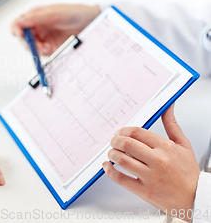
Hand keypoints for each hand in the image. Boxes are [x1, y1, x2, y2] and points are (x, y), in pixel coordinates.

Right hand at [11, 4, 99, 54]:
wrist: (92, 22)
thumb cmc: (75, 13)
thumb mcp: (55, 14)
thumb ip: (36, 18)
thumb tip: (19, 21)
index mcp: (35, 15)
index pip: (18, 23)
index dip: (16, 29)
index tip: (20, 35)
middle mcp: (38, 26)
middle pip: (23, 38)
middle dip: (28, 43)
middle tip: (37, 46)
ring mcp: (44, 36)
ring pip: (32, 47)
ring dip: (37, 49)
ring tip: (47, 48)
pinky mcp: (51, 46)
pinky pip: (42, 53)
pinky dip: (45, 53)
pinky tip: (52, 50)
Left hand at [103, 105, 199, 221]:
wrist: (196, 197)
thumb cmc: (188, 173)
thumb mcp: (183, 145)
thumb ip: (172, 125)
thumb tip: (167, 107)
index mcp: (165, 148)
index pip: (136, 132)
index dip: (123, 130)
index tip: (120, 133)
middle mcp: (158, 161)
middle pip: (126, 144)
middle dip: (115, 140)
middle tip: (113, 141)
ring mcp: (150, 176)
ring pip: (121, 159)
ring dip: (112, 153)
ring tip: (112, 153)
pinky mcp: (144, 191)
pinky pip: (120, 178)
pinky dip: (109, 171)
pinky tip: (108, 166)